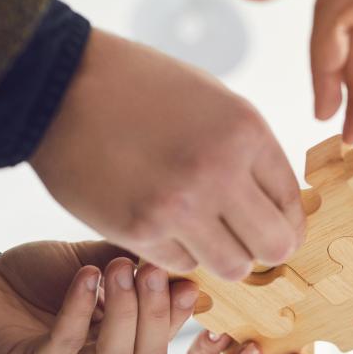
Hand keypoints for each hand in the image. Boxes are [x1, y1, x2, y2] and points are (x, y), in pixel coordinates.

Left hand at [0, 241, 197, 353]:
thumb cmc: (42, 278)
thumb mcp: (98, 262)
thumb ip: (135, 262)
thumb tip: (179, 254)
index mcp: (124, 348)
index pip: (165, 339)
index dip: (180, 314)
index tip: (188, 278)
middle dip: (156, 313)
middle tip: (152, 269)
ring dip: (124, 311)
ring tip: (119, 269)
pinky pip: (64, 348)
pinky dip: (78, 310)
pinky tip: (86, 277)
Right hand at [30, 29, 305, 280]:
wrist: (60, 85)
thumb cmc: (142, 88)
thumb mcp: (216, 101)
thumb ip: (252, 153)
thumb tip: (279, 206)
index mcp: (247, 132)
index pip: (292, 205)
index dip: (287, 224)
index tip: (275, 228)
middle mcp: (220, 172)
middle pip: (274, 248)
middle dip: (265, 249)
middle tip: (247, 241)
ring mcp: (179, 205)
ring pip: (233, 269)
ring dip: (222, 256)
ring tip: (203, 233)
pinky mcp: (139, 230)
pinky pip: (182, 265)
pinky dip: (177, 252)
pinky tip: (161, 223)